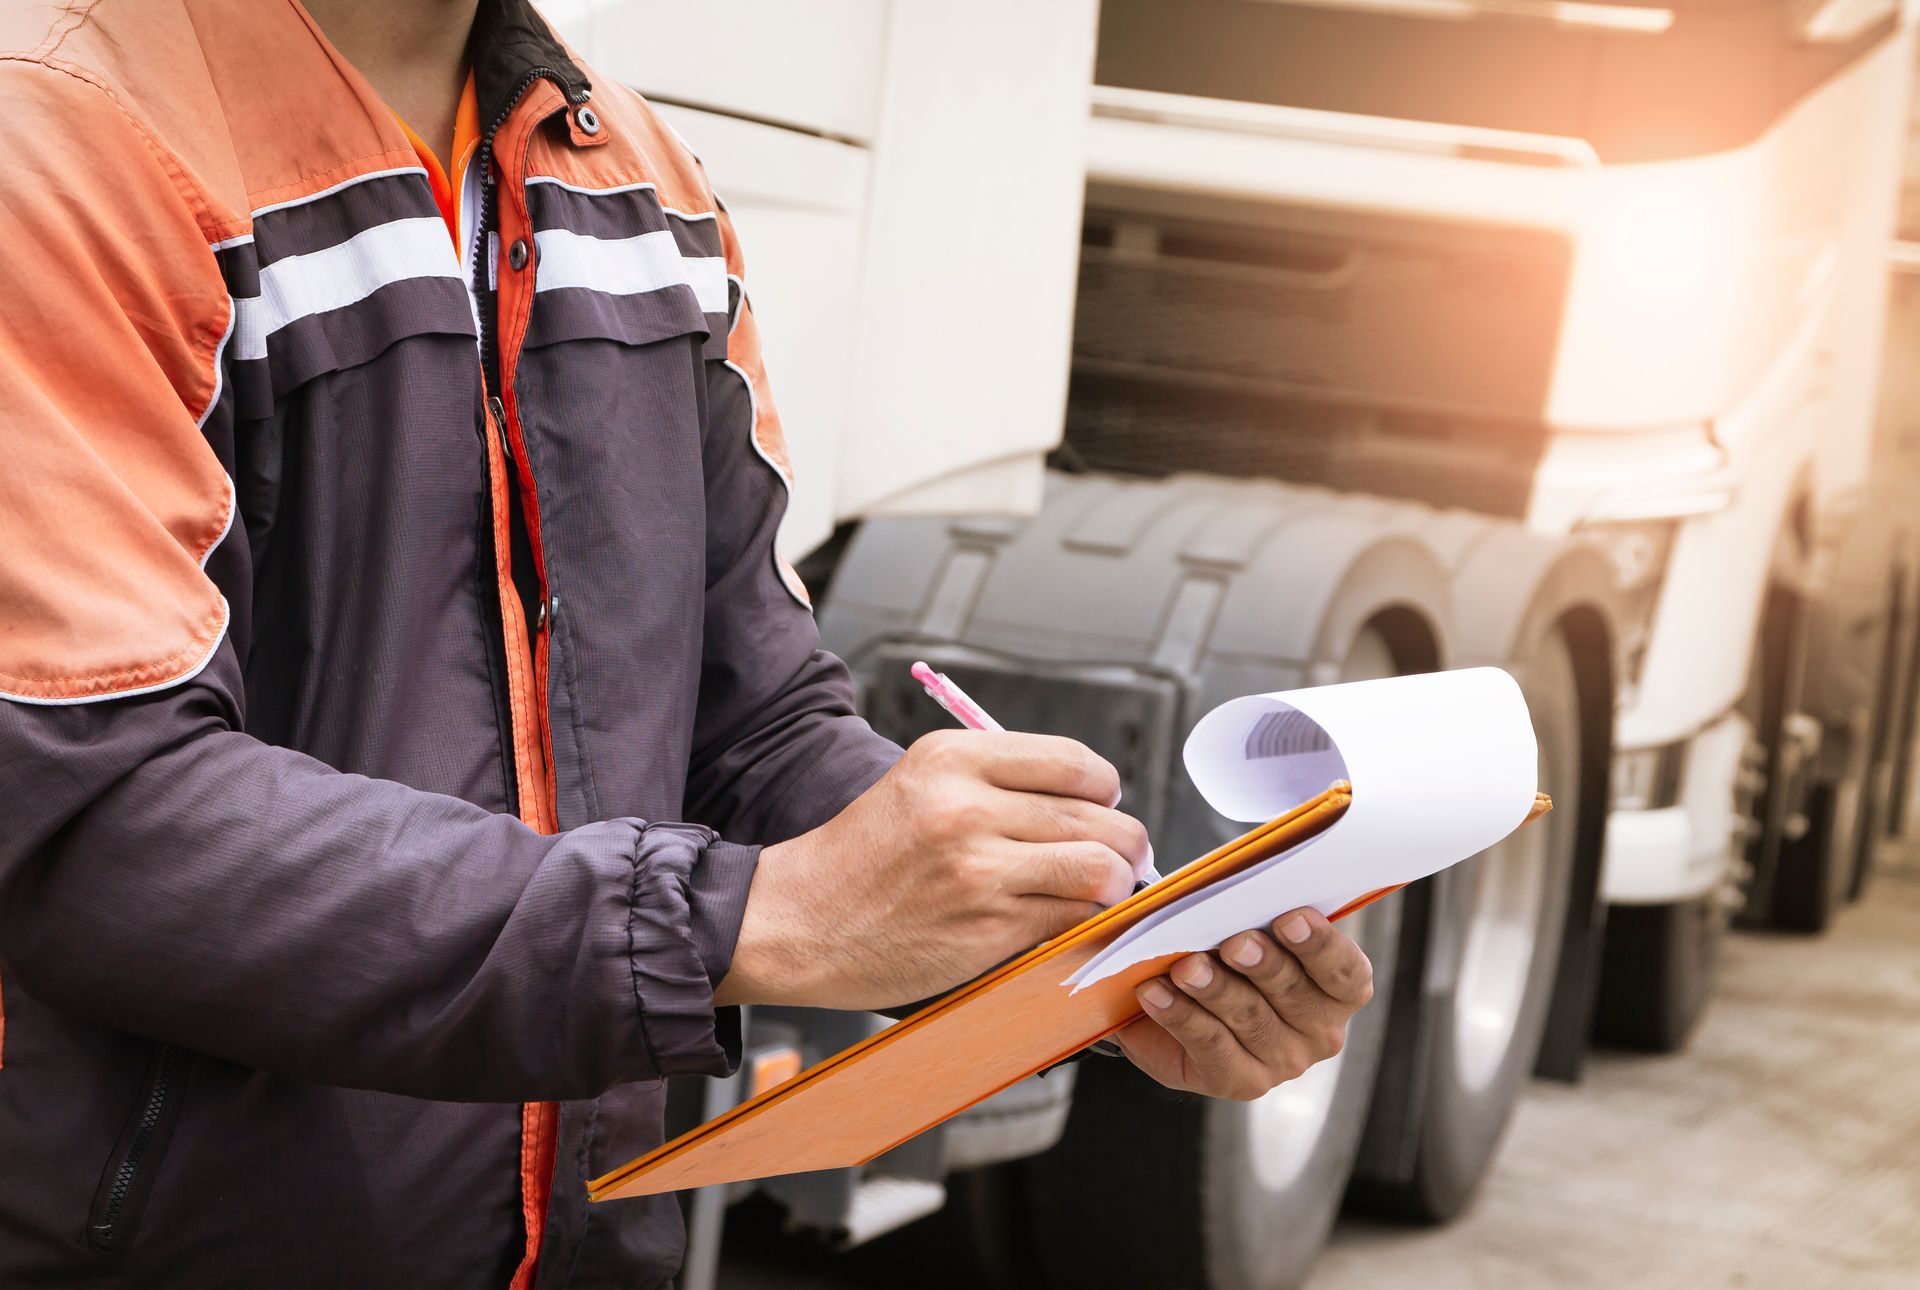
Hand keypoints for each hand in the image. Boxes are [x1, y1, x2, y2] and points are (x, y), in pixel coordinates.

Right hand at [716, 730, 1151, 1009]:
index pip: (1074, 761)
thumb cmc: (861, 857)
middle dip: (1125, 843)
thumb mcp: (918, 784)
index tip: (1102, 806)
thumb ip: (996, 781)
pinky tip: (1065, 919)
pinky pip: (1071, 918)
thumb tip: (1090, 800)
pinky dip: (1083, 920)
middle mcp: (966, 807)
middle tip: (1121, 858)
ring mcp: (978, 870)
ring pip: (1099, 869)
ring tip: (1101, 890)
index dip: (1104, 788)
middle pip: (1100, 817)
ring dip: (1113, 884)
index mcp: (951, 758)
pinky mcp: (986, 928)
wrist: (796, 921)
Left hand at [1113, 908, 1371, 1099]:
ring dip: (1215, 988)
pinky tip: (1154, 992)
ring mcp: (1281, 1061)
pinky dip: (1180, 1015)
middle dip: (1263, 964)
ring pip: (1250, 1018)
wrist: (1177, 1009)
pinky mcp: (1239, 1082)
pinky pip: (1210, 1045)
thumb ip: (1248, 912)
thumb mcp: (1243, 928)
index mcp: (1337, 989)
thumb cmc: (1226, 954)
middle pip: (1295, 993)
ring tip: (1185, 967)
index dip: (1321, 945)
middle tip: (1234, 942)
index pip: (1345, 971)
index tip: (1289, 918)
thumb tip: (1218, 890)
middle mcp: (1319, 1031)